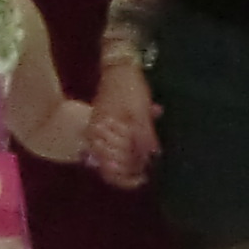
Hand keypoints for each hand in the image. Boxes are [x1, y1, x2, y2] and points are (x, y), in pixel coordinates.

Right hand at [88, 66, 159, 187]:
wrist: (117, 68)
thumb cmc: (128, 90)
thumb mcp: (140, 115)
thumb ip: (144, 139)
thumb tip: (152, 159)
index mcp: (102, 138)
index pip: (110, 172)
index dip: (127, 180)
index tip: (144, 178)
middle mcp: (95, 138)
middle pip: (112, 166)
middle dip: (133, 167)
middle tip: (151, 163)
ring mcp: (97, 130)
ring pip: (114, 154)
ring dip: (132, 155)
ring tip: (150, 148)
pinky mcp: (102, 123)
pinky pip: (114, 142)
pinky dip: (129, 143)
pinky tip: (143, 136)